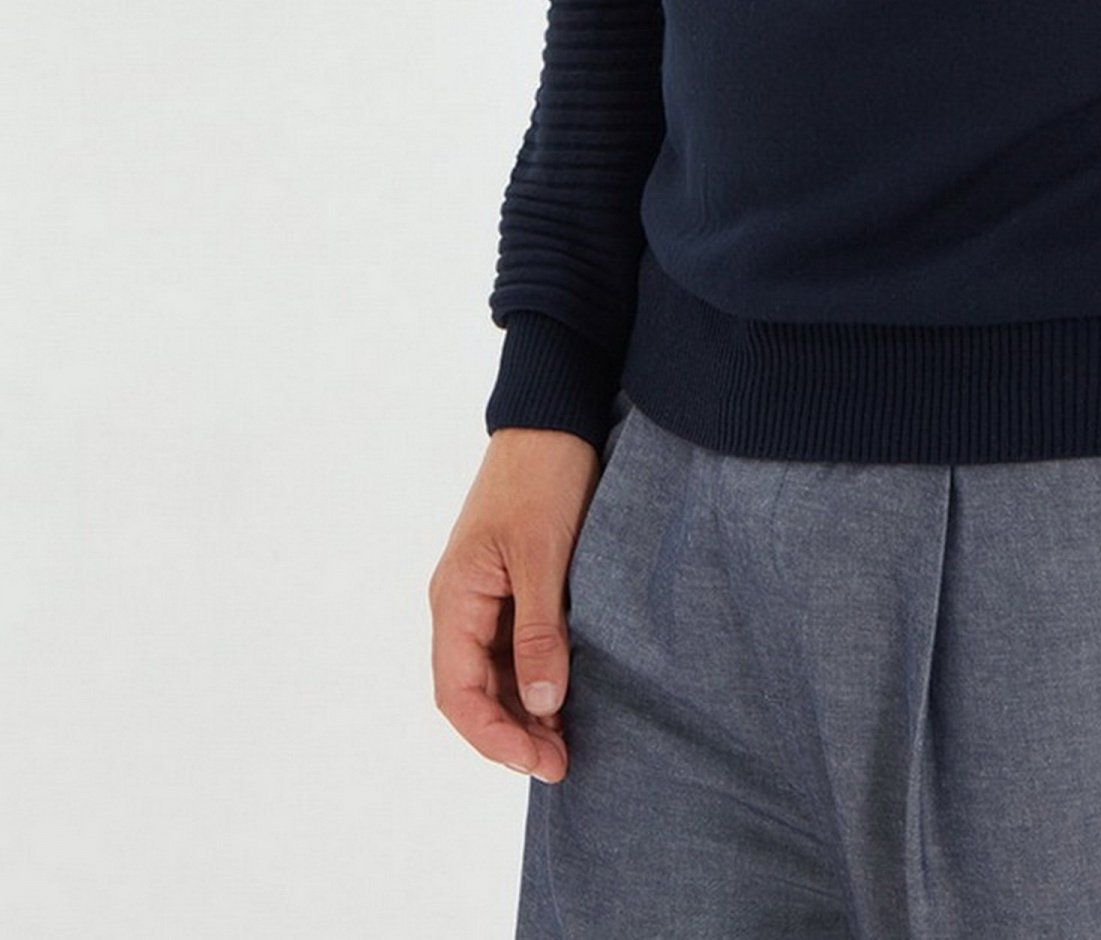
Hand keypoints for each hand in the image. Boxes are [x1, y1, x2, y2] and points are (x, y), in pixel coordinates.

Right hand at [429, 426, 602, 783]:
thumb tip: (538, 704)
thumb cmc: (544, 476)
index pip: (457, 693)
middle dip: (512, 733)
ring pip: (495, 674)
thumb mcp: (543, 555)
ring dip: (525, 711)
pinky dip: (537, 677)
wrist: (556, 415)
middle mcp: (461, 604)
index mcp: (455, 598)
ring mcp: (487, 596)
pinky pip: (515, 648)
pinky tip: (568, 695)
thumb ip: (538, 630)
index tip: (541, 761)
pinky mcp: (513, 585)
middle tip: (563, 762)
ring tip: (569, 740)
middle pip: (473, 692)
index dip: (494, 737)